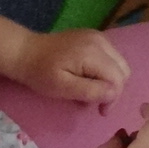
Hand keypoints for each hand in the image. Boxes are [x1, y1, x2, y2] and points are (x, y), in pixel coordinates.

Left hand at [11, 28, 131, 103]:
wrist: (25, 51)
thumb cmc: (41, 73)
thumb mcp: (62, 88)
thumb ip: (89, 91)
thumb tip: (113, 94)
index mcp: (93, 53)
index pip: (118, 78)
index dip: (113, 97)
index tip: (99, 111)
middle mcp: (100, 41)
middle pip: (123, 69)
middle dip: (114, 89)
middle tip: (96, 102)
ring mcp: (98, 36)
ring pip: (119, 63)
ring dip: (110, 80)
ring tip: (91, 90)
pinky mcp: (94, 37)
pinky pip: (111, 56)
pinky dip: (105, 70)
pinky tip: (90, 76)